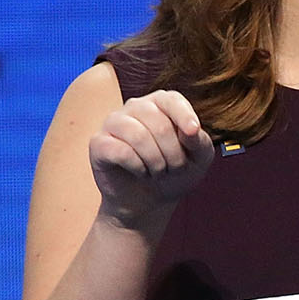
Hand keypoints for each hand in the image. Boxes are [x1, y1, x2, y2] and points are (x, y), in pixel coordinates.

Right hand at [87, 89, 215, 227]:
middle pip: (158, 123)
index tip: (193, 132)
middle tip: (174, 167)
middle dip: (173, 153)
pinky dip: (138, 167)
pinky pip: (120, 151)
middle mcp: (135, 107)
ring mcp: (114, 123)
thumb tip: (191, 130)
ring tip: (158, 171)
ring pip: (138, 135)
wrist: (151, 200)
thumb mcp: (199, 158)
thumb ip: (199, 140)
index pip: (171, 99)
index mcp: (160, 104)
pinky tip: (140, 172)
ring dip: (156, 161)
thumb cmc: (176, 172)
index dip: (184, 115)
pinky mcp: (99, 143)